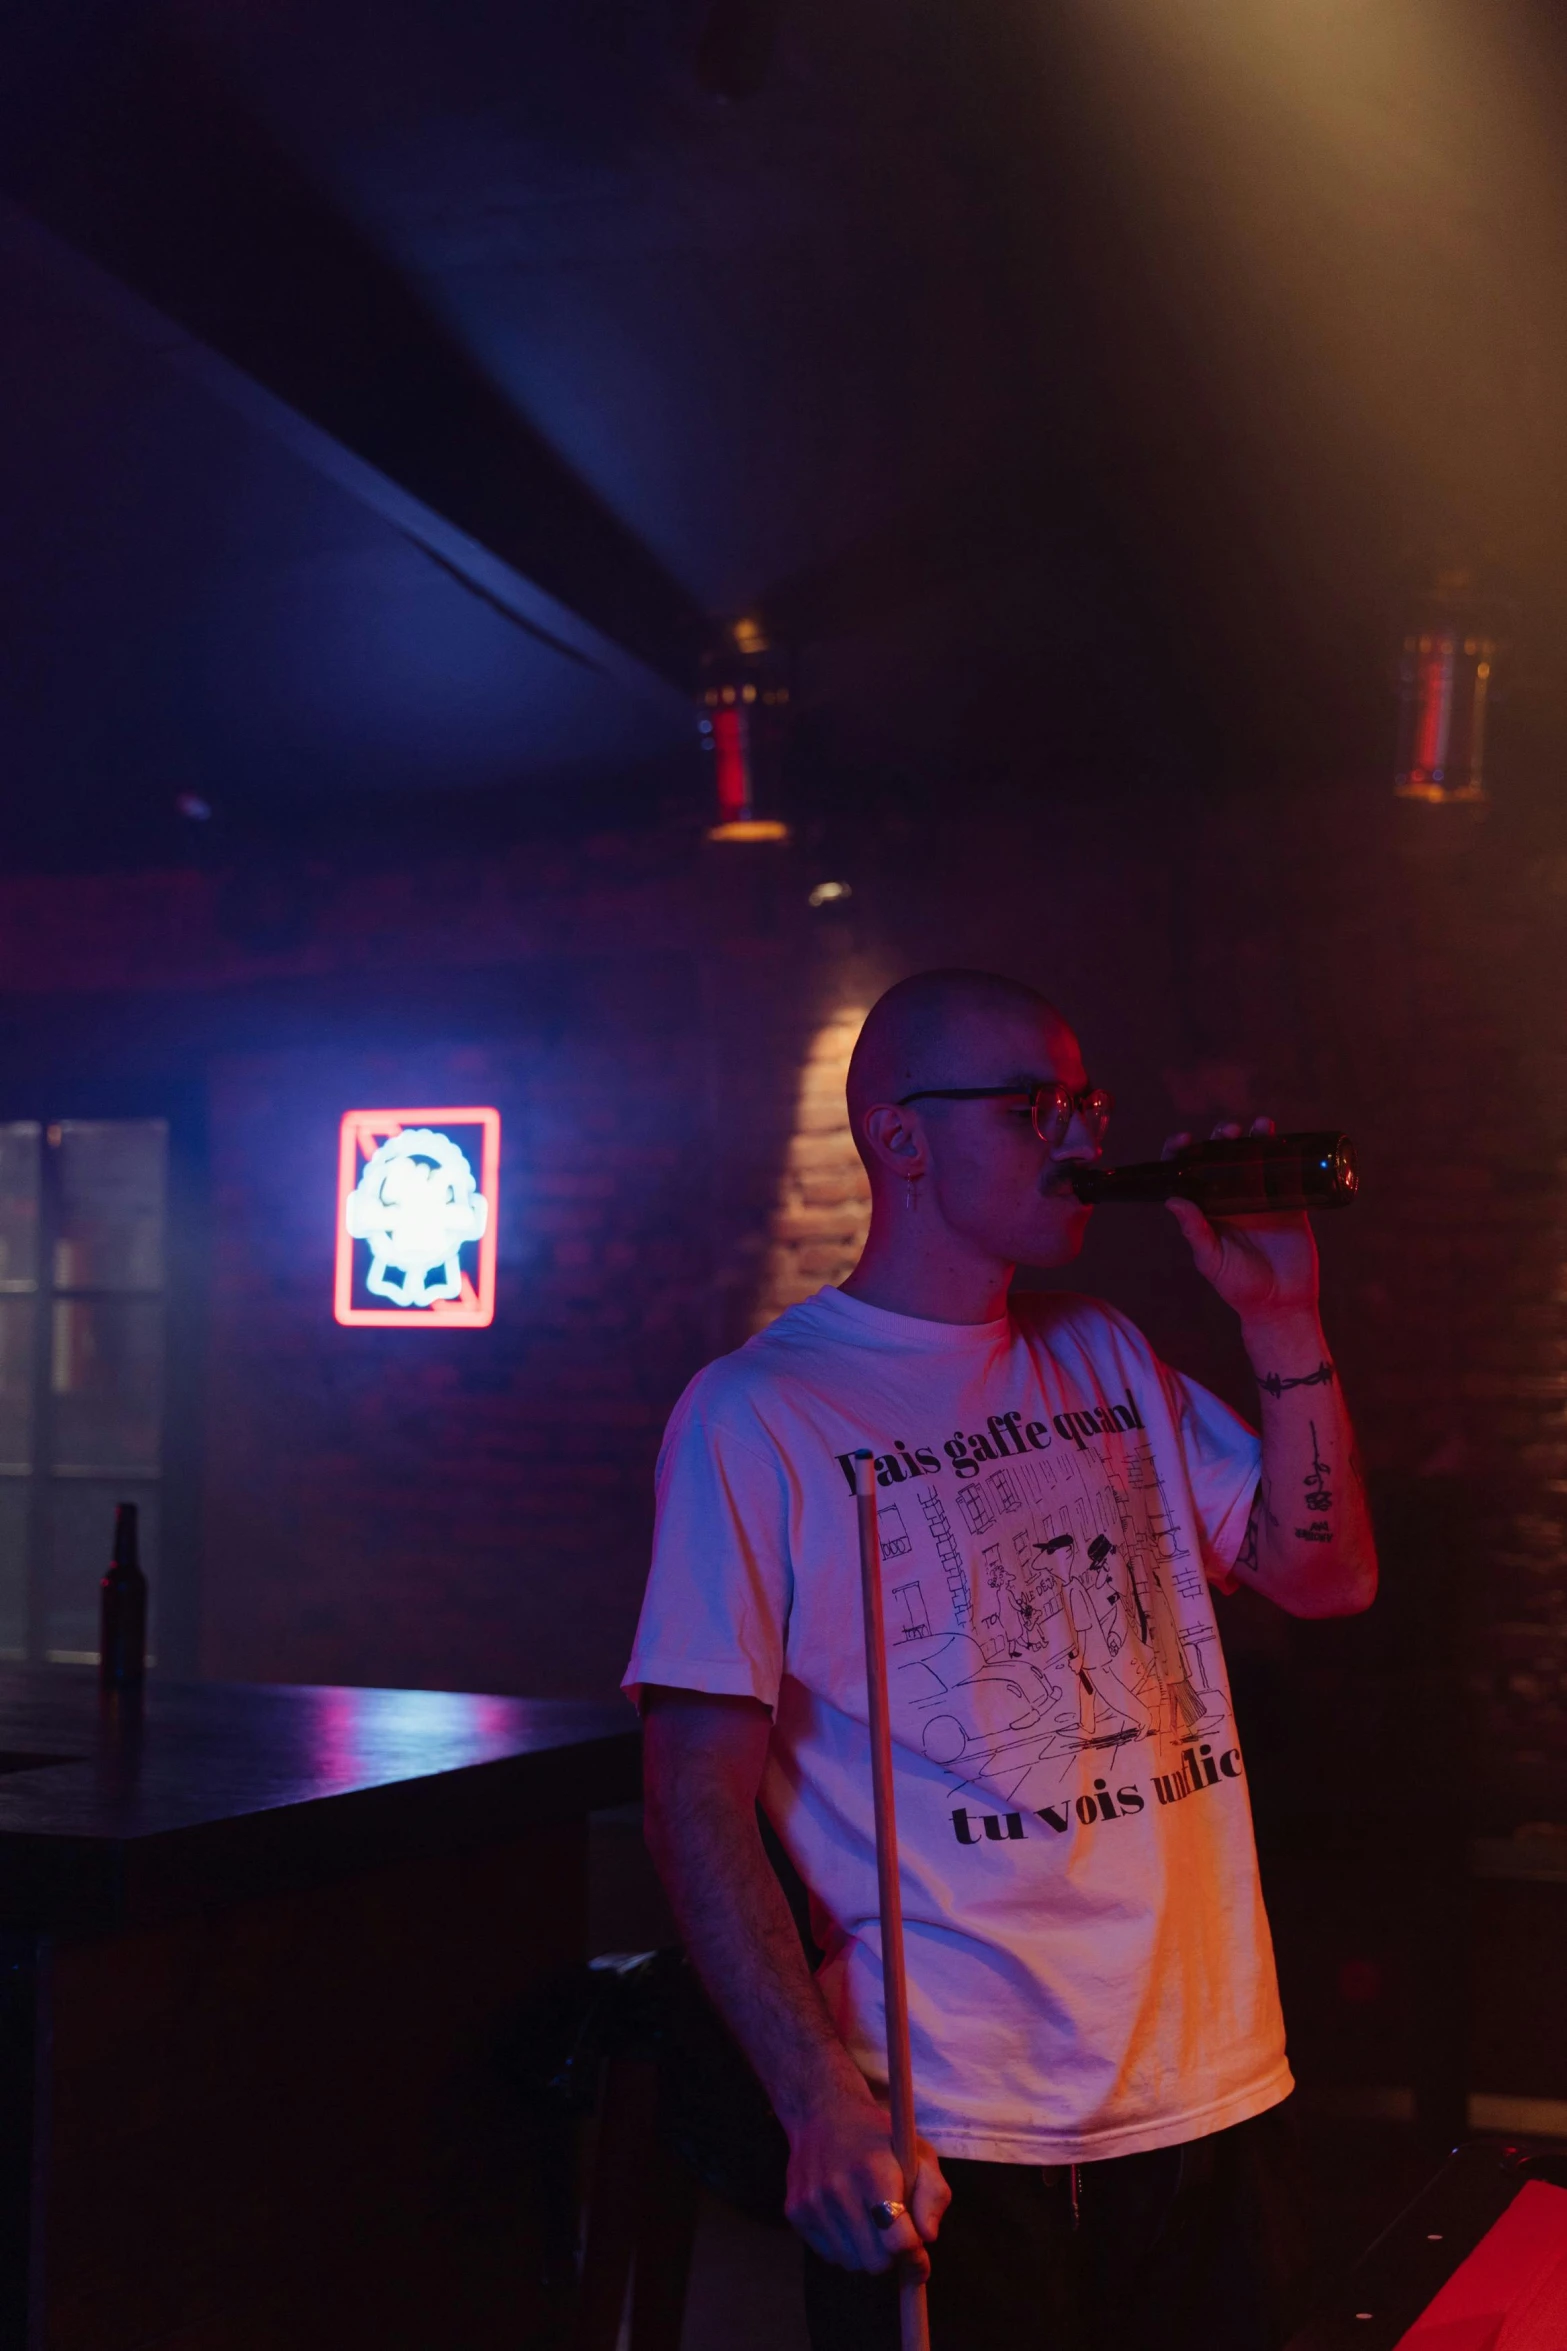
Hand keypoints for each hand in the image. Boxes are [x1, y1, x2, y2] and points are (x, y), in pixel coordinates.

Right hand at [783, 2080, 949, 2275]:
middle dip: (892, 2256)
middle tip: (896, 2236)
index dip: (915, 2255)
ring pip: (853, 2264)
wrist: (822, 2112)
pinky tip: (848, 2219)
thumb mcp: (917, 2152)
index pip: (897, 2239)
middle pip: (876, 2261)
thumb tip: (928, 2237)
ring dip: (868, 2252)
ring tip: (871, 2222)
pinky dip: (846, 2248)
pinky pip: (830, 2256)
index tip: (921, 2257)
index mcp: (874, 2170)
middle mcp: (838, 2187)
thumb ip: (933, 2194)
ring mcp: (812, 2201)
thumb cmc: (878, 2137)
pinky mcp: (795, 2211)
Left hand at [1162, 1118, 1320, 1321]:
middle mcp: (1230, 1197)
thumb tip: (1172, 1201)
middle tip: (1226, 1132)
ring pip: (1253, 1158)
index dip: (1181, 1153)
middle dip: (1220, 1138)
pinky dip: (1286, 1153)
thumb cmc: (1240, 1286)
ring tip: (1256, 1127)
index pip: (1188, 1174)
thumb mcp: (1213, 1261)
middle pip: (1221, 1158)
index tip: (1182, 1140)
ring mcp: (1260, 1197)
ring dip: (1252, 1137)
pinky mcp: (1289, 1202)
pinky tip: (1283, 1139)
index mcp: (1206, 1209)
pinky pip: (1287, 1172)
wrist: (1281, 1303)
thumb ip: (1195, 1233)